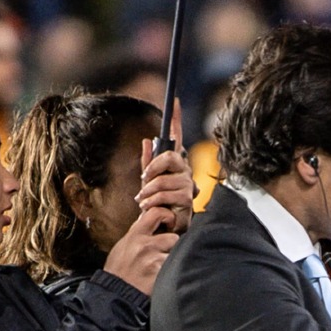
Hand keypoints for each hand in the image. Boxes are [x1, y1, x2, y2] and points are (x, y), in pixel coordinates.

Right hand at [103, 202, 178, 295]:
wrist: (115, 293)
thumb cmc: (118, 270)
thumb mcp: (123, 245)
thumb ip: (137, 232)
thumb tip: (148, 217)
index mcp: (135, 235)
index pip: (156, 212)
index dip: (167, 216)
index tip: (168, 224)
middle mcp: (145, 245)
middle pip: (174, 237)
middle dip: (173, 246)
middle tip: (165, 254)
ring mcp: (153, 260)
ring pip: (177, 254)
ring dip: (172, 260)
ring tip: (161, 267)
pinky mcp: (160, 274)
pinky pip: (175, 268)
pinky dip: (172, 272)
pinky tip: (162, 277)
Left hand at [140, 105, 194, 233]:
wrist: (161, 229)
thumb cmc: (156, 205)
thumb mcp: (147, 182)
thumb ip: (147, 163)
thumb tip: (147, 141)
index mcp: (175, 164)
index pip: (177, 138)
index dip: (176, 119)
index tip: (174, 101)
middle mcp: (185, 171)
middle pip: (170, 157)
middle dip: (152, 168)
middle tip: (143, 180)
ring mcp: (188, 185)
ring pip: (164, 179)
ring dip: (148, 191)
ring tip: (142, 201)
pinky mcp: (188, 201)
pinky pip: (166, 195)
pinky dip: (152, 202)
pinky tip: (148, 208)